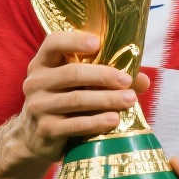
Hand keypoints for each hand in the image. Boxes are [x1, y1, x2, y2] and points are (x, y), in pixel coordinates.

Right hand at [15, 31, 146, 162]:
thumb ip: (107, 77)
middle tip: (127, 80)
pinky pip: (74, 124)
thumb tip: (144, 80)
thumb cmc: (64, 102)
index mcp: (43, 62)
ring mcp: (38, 106)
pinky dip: (96, 122)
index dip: (75, 40)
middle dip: (103, 75)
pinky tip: (114, 119)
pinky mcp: (45, 130)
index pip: (54, 42)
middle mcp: (36, 81)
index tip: (98, 43)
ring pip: (76, 99)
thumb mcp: (78, 85)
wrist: (34, 138)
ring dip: (106, 99)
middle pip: (72, 73)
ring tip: (130, 100)